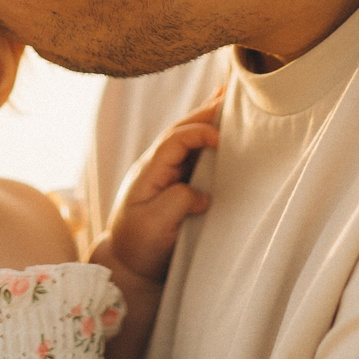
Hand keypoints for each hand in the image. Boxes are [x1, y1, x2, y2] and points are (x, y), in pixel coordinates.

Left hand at [100, 94, 221, 285]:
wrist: (127, 265)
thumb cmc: (139, 247)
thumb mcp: (156, 226)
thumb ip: (177, 202)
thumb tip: (202, 193)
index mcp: (148, 172)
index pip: (174, 140)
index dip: (198, 133)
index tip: (220, 139)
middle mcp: (155, 167)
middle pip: (180, 130)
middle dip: (205, 112)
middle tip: (231, 93)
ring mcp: (164, 175)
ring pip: (186, 138)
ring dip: (206, 119)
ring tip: (226, 98)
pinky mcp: (174, 185)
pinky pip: (191, 154)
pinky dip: (206, 138)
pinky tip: (218, 129)